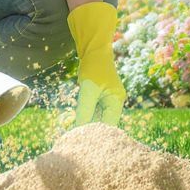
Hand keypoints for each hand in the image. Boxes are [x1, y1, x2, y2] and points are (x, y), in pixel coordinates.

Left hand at [67, 1, 125, 125]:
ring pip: (96, 117)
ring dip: (85, 122)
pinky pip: (92, 110)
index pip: (108, 124)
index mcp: (117, 102)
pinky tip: (73, 120)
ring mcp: (107, 99)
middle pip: (102, 122)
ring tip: (72, 131)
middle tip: (74, 137)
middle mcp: (114, 102)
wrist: (93, 49)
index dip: (95, 133)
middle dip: (89, 128)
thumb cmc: (93, 67)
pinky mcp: (99, 96)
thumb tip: (79, 129)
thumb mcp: (88, 89)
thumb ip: (85, 109)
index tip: (82, 140)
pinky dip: (84, 114)